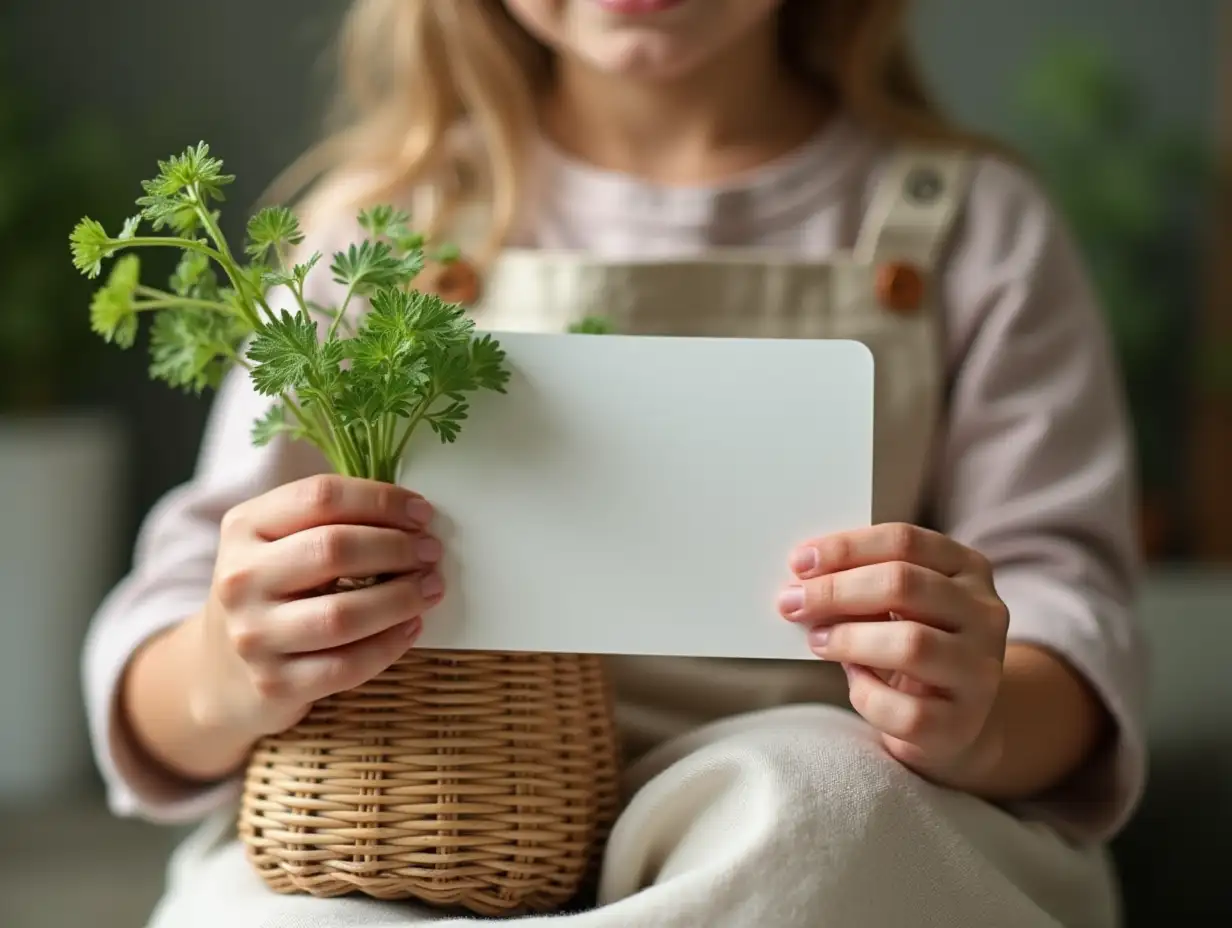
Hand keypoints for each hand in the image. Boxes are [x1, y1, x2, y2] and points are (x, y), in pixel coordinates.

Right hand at [188, 474, 444, 741]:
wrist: (223, 671)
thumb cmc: (273, 591)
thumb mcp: (279, 542)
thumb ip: (331, 520)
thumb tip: (414, 515)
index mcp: (244, 527)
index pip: (321, 497)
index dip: (381, 500)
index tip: (422, 513)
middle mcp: (241, 579)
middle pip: (334, 549)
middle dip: (397, 548)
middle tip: (432, 552)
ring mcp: (254, 636)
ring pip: (344, 614)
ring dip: (402, 597)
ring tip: (432, 587)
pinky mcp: (275, 684)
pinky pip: (347, 665)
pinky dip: (390, 644)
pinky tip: (412, 626)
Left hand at [777, 523, 1009, 789]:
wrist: (953, 719)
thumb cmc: (911, 644)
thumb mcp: (900, 603)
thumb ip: (865, 581)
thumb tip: (803, 579)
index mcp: (968, 568)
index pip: (905, 541)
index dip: (847, 548)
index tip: (799, 561)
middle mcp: (985, 614)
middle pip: (903, 585)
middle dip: (836, 591)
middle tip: (791, 602)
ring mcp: (980, 670)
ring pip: (910, 644)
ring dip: (849, 640)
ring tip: (818, 641)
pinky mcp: (963, 723)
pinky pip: (905, 709)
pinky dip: (867, 694)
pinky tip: (855, 682)